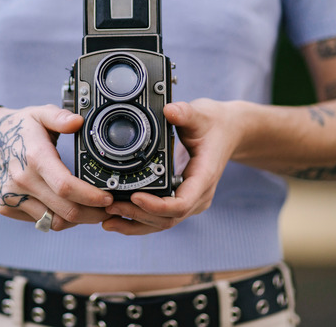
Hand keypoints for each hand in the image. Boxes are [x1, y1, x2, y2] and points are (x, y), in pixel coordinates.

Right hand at [0, 104, 113, 230]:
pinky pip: (39, 221)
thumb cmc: (18, 128)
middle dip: (92, 214)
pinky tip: (65, 206)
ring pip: (54, 222)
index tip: (108, 197)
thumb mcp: (39, 114)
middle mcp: (21, 180)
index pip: (66, 186)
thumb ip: (60, 117)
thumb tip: (78, 121)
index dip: (91, 197)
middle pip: (65, 210)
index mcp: (34, 157)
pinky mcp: (5, 207)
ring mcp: (11, 197)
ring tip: (90, 209)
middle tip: (107, 208)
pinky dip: (56, 218)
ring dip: (76, 220)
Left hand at [103, 99, 242, 234]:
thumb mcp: (201, 115)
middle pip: (168, 218)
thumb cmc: (214, 125)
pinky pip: (160, 217)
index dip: (156, 205)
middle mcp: (198, 195)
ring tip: (108, 220)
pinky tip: (118, 219)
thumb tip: (169, 111)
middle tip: (110, 206)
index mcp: (204, 177)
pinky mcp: (181, 200)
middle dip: (138, 215)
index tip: (135, 196)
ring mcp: (190, 200)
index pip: (181, 203)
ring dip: (135, 223)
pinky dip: (139, 220)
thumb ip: (185, 113)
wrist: (228, 132)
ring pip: (162, 223)